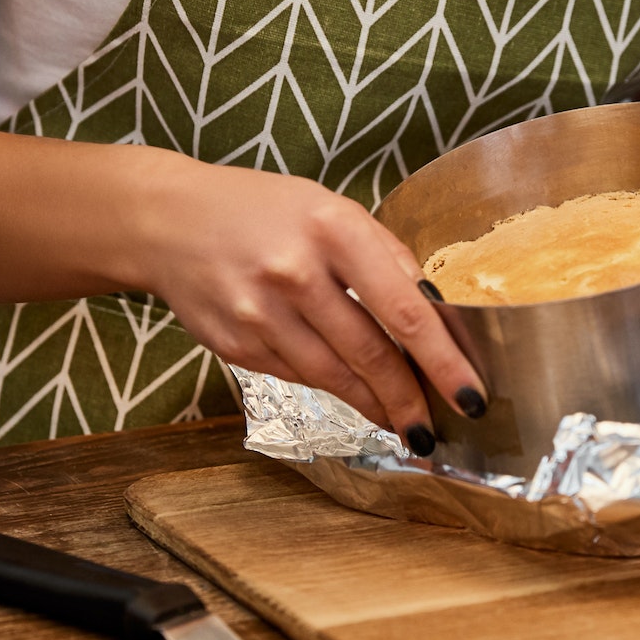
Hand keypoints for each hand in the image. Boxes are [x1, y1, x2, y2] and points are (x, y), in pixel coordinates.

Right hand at [130, 157, 483, 452]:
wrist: (167, 222)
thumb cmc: (261, 211)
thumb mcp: (329, 209)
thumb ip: (382, 255)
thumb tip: (435, 309)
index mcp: (332, 229)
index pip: (404, 307)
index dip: (443, 359)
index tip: (471, 394)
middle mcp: (295, 272)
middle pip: (370, 354)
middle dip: (410, 400)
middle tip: (437, 429)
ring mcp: (260, 313)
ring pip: (334, 377)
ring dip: (374, 405)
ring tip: (403, 422)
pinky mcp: (235, 344)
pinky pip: (298, 377)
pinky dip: (331, 388)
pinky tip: (352, 393)